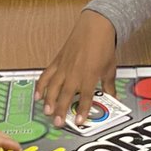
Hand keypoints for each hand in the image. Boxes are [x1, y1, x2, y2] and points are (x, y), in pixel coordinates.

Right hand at [36, 11, 117, 126]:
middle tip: (58, 123)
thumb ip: (108, 86)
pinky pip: (46, 75)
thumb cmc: (103, 46)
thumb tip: (112, 97)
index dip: (82, 110)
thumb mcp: (110, 68)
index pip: (85, 97)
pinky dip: (41, 86)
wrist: (94, 27)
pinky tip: (38, 95)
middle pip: (65, 95)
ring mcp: (63, 67)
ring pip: (52, 87)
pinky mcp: (57, 61)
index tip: (79, 121)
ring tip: (47, 112)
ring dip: (49, 101)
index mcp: (89, 76)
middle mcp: (74, 73)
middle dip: (61, 111)